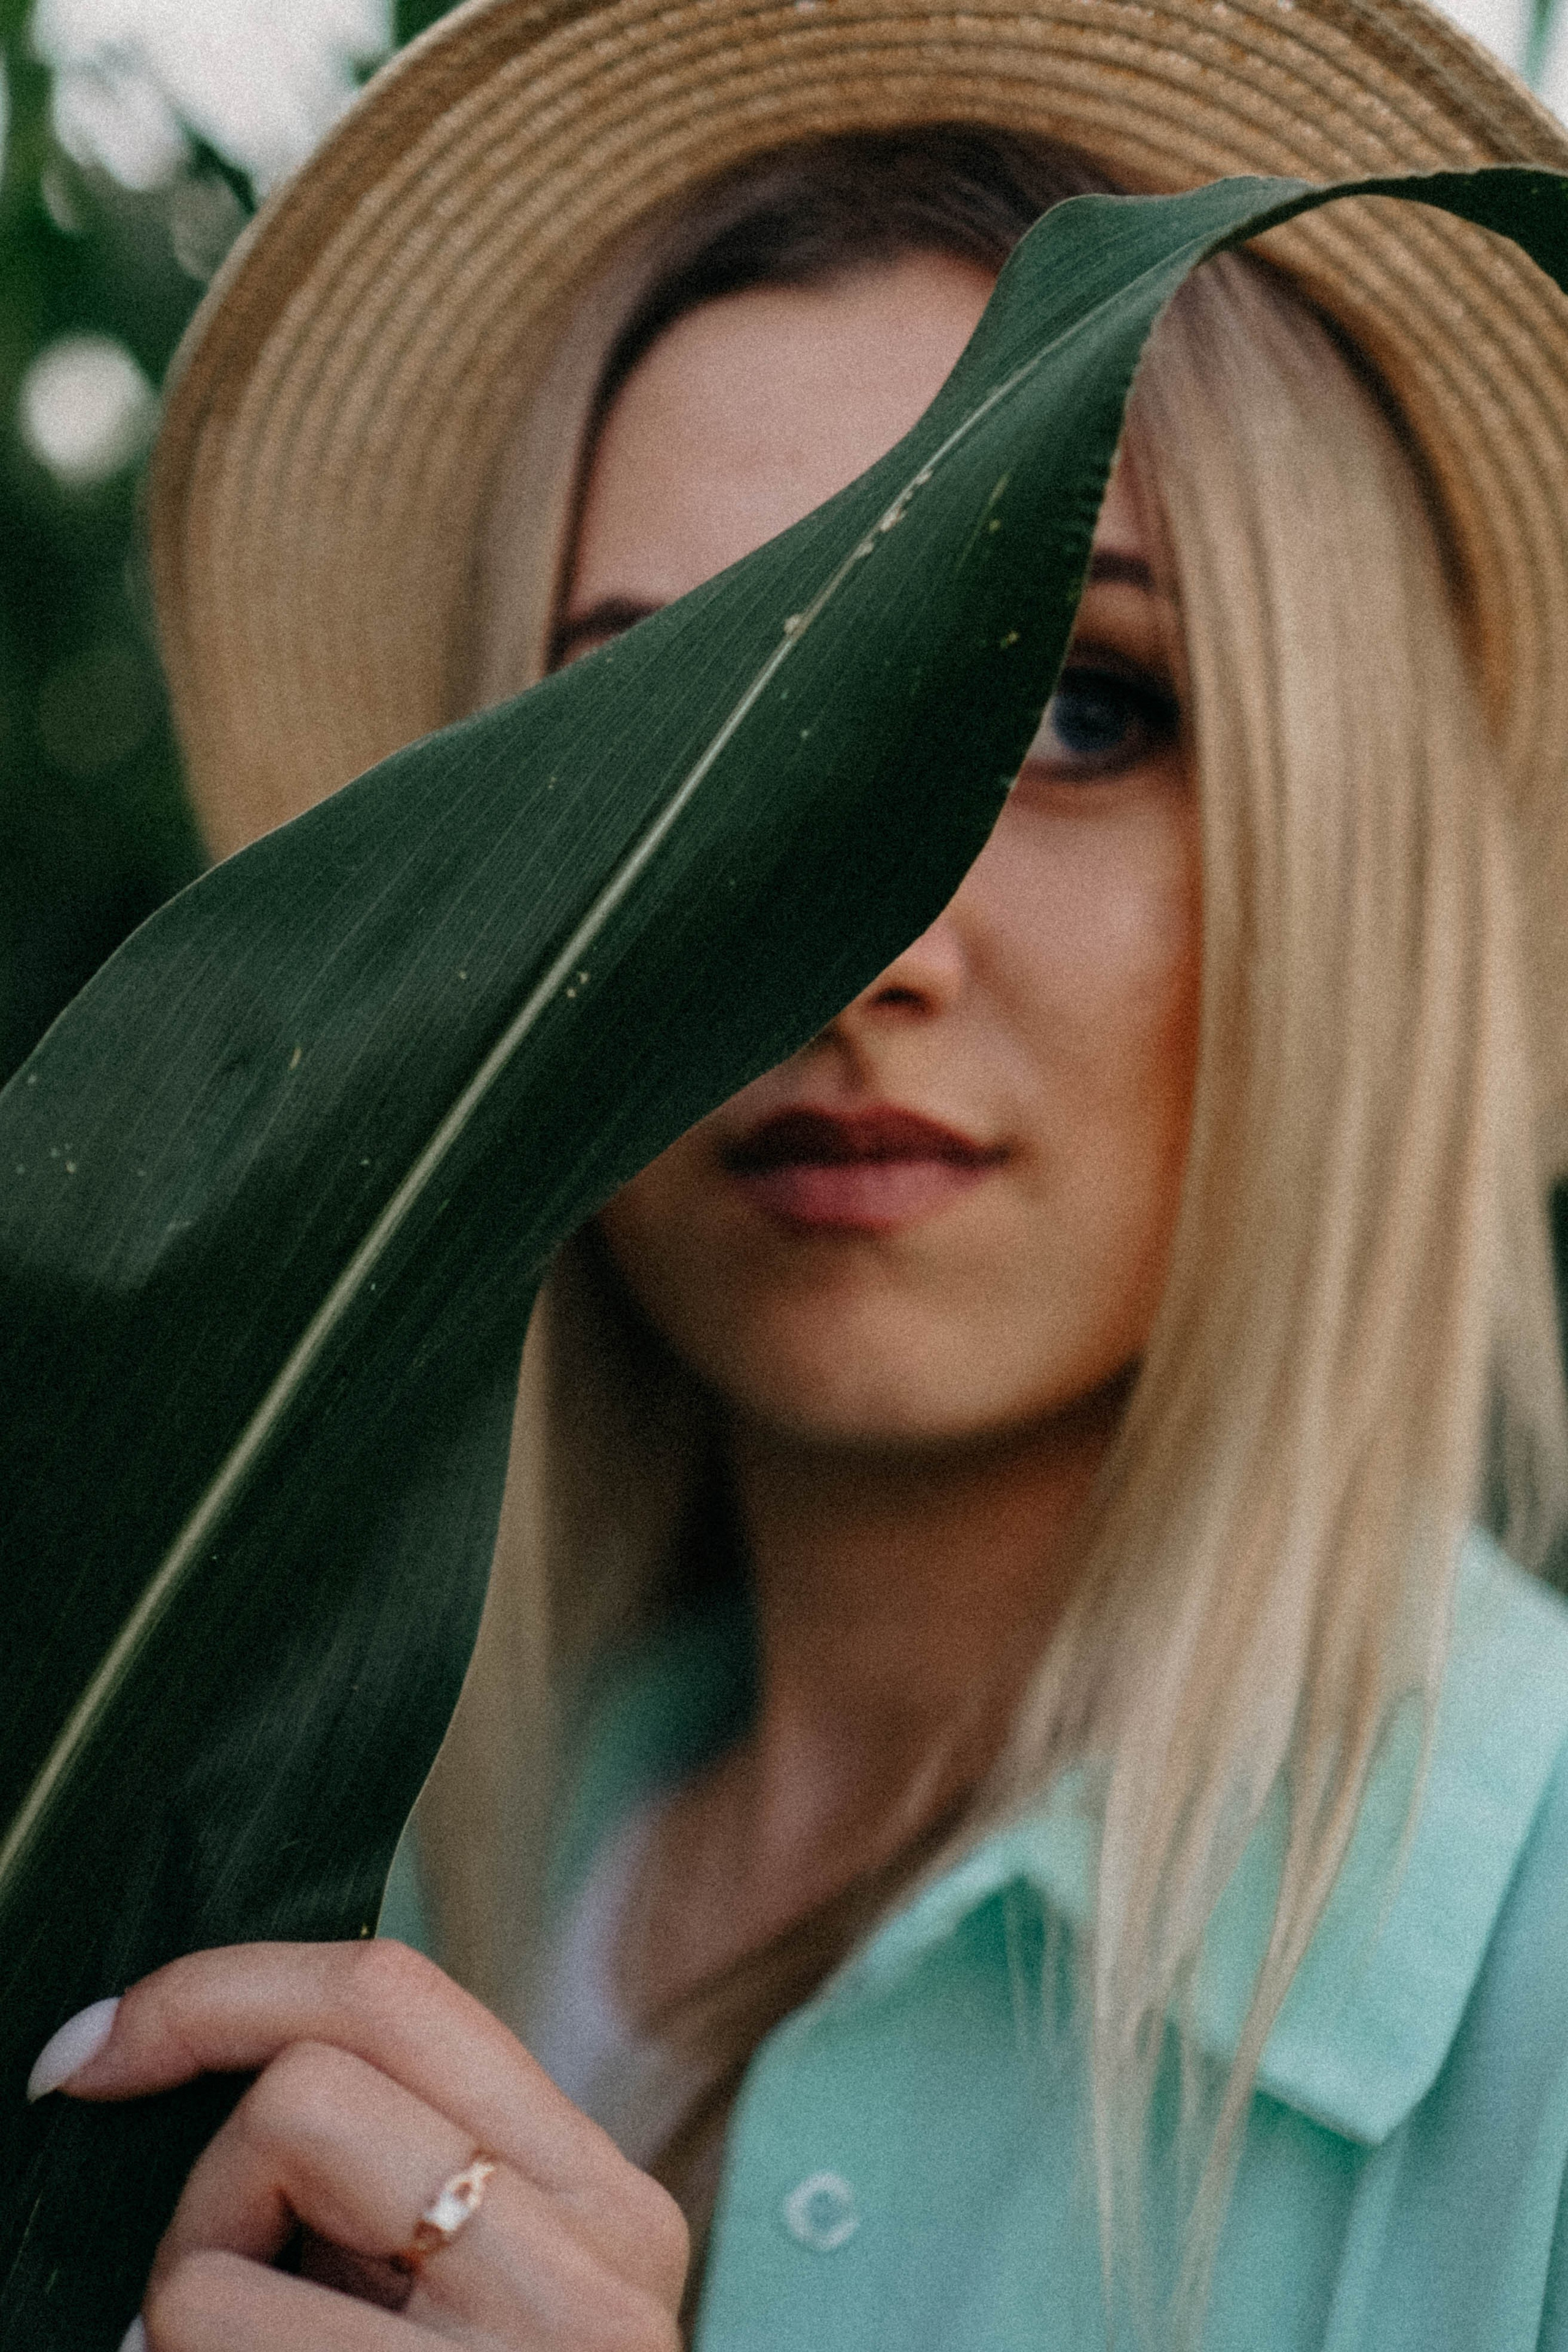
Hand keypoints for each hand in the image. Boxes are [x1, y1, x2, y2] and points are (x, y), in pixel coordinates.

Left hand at [35, 1940, 687, 2347]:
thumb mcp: (492, 2285)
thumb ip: (417, 2171)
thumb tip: (233, 2058)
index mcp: (604, 2195)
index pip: (398, 1993)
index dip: (219, 1987)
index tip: (100, 2047)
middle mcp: (590, 2265)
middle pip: (312, 2077)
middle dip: (213, 2168)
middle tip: (209, 2281)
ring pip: (234, 2227)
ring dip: (189, 2296)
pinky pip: (204, 2331)